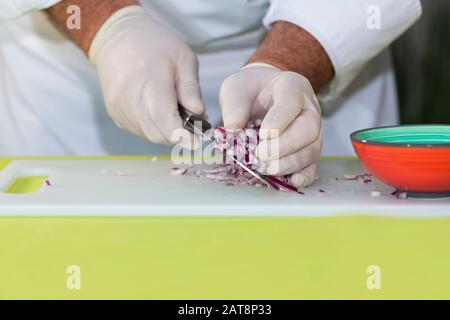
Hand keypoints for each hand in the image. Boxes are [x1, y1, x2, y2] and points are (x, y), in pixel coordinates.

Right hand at [89, 6, 204, 147]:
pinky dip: (154, 128)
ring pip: (148, 135)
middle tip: (193, 130)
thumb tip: (200, 115)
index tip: (197, 142)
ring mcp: (119, 108)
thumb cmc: (155, 44)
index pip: (164, 119)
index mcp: (149, 81)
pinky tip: (160, 112)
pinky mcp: (115, 113)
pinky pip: (138, 130)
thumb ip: (191, 89)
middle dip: (178, 137)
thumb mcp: (183, 58)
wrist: (117, 37)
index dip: (181, 135)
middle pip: (157, 133)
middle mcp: (129, 98)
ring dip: (166, 133)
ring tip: (176, 114)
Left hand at [219, 63, 321, 187]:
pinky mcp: (308, 151)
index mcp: (292, 87)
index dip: (279, 119)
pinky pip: (312, 166)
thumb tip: (232, 130)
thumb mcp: (236, 89)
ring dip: (291, 163)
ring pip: (312, 149)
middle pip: (308, 128)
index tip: (264, 134)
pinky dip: (304, 176)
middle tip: (262, 154)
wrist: (260, 94)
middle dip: (285, 145)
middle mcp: (308, 110)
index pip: (291, 102)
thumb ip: (234, 107)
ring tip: (268, 169)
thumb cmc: (250, 90)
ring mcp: (312, 132)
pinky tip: (291, 182)